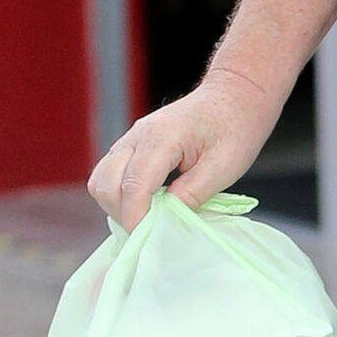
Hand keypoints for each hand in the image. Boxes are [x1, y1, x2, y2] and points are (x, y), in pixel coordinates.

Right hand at [87, 69, 283, 232]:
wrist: (235, 96)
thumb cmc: (236, 127)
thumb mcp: (225, 166)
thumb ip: (193, 193)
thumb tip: (166, 220)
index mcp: (161, 137)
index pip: (133, 186)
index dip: (136, 218)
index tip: (147, 241)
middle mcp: (137, 136)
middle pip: (105, 185)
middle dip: (122, 214)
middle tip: (150, 233)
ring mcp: (130, 139)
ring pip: (101, 181)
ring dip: (117, 206)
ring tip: (148, 221)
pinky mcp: (131, 146)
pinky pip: (110, 175)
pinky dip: (120, 196)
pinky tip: (146, 206)